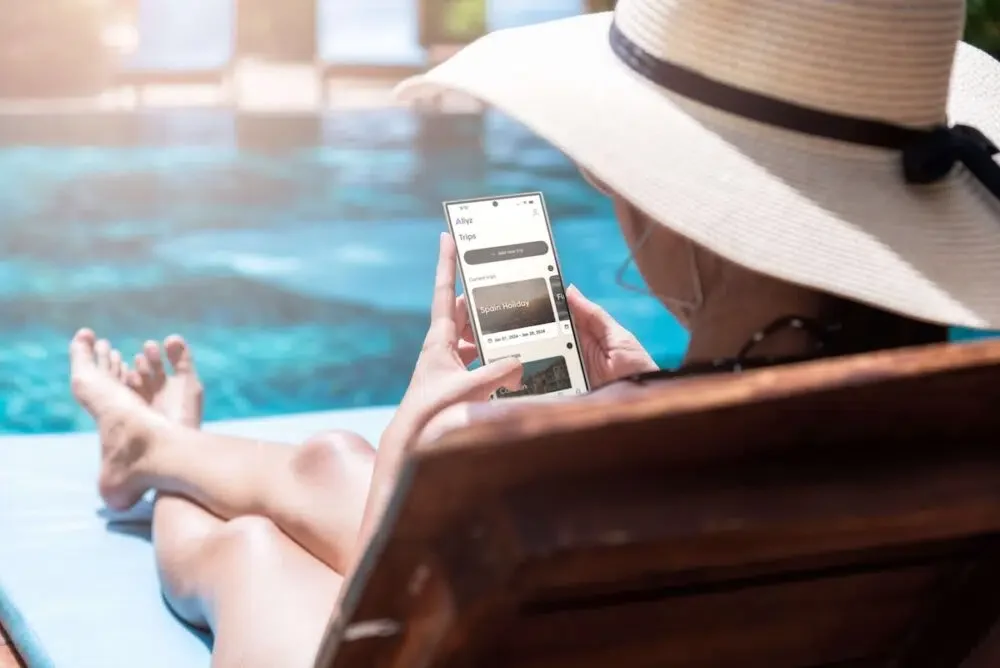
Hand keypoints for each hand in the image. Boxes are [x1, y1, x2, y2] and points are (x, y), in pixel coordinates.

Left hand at [387, 234, 522, 446]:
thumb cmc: (432, 412)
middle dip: (481, 298)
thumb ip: (499, 373)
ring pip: (473, 336)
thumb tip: (519, 365)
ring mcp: (448, 363)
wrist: (411, 440)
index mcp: (439, 339)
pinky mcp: (456, 380)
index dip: (446, 263)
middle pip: (464, 311)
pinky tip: (510, 366)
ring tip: (514, 325)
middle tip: (499, 283)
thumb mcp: (471, 389)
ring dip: (490, 332)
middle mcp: (442, 347)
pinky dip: (493, 359)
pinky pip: (479, 360)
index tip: (448, 237)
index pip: (443, 292)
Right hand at [455, 285, 656, 387]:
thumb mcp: (618, 338)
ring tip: (487, 351)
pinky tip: (505, 381)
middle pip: (533, 343)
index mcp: (578, 338)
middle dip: (510, 336)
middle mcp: (565, 357)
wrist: (645, 410)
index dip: (530, 310)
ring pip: (529, 367)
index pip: (549, 320)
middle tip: (485, 327)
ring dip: (511, 362)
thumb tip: (569, 289)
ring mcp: (560, 378)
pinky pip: (537, 390)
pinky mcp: (559, 398)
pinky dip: (522, 387)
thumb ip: (594, 316)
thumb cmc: (637, 371)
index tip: (506, 298)